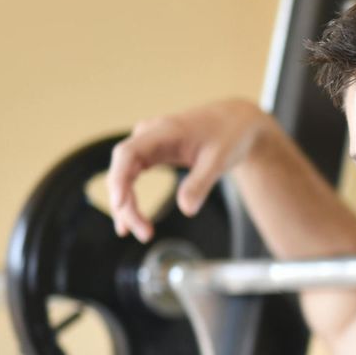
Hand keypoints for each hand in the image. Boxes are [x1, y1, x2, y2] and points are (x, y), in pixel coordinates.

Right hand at [107, 98, 272, 240]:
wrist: (236, 120)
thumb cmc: (229, 134)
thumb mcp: (220, 160)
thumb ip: (201, 183)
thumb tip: (186, 209)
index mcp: (164, 131)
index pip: (129, 153)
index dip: (119, 178)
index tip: (120, 203)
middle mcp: (149, 135)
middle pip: (122, 169)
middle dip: (126, 203)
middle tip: (143, 233)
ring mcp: (148, 144)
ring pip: (124, 175)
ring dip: (127, 205)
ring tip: (140, 233)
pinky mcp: (152, 153)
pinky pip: (132, 176)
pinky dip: (131, 198)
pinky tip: (131, 220)